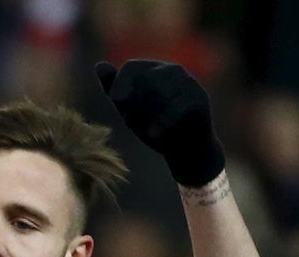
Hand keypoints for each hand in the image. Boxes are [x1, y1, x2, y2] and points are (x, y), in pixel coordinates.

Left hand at [95, 59, 223, 186]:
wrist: (188, 148)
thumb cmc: (156, 126)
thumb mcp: (131, 110)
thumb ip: (115, 89)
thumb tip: (99, 65)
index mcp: (154, 70)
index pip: (131, 68)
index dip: (119, 87)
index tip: (118, 105)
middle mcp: (173, 71)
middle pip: (143, 80)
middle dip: (133, 105)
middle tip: (131, 122)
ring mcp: (188, 83)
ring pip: (158, 94)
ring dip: (146, 115)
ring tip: (145, 131)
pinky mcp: (199, 99)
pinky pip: (174, 109)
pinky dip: (161, 125)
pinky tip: (155, 135)